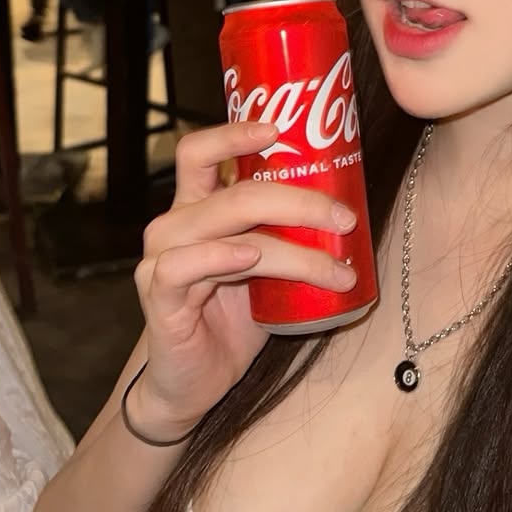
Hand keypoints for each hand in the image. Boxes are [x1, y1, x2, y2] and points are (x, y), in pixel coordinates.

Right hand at [130, 121, 359, 435]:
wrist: (194, 383)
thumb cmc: (232, 318)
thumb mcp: (265, 269)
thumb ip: (288, 236)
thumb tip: (352, 210)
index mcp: (196, 208)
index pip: (199, 152)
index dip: (234, 133)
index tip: (279, 128)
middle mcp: (174, 226)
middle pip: (236, 193)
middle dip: (300, 200)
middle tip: (345, 217)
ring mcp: (162, 260)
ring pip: (231, 232)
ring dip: (293, 247)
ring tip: (335, 265)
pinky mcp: (159, 297)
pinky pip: (185, 267)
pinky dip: (221, 257)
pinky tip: (249, 258)